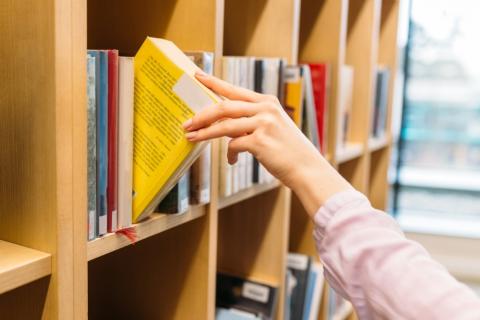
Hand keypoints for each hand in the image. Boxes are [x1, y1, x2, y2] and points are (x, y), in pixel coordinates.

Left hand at [184, 71, 351, 215]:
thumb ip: (251, 121)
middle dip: (202, 115)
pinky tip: (232, 161)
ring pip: (224, 125)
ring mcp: (263, 124)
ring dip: (205, 133)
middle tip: (187, 123)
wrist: (307, 168)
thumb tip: (224, 124)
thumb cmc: (288, 151)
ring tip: (192, 138)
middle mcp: (265, 109)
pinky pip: (233, 146)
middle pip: (224, 107)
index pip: (234, 90)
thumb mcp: (272, 127)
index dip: (214, 83)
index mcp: (267, 102)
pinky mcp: (260, 141)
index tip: (197, 76)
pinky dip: (229, 155)